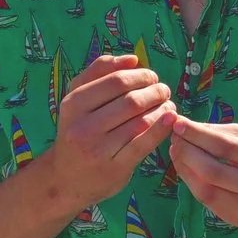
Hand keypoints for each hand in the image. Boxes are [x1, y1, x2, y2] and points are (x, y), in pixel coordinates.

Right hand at [39, 54, 174, 210]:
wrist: (65, 178)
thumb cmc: (76, 131)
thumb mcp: (77, 99)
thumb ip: (99, 72)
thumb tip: (133, 59)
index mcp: (73, 104)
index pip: (116, 81)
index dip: (140, 76)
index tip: (152, 77)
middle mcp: (82, 126)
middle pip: (131, 101)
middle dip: (155, 92)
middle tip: (164, 90)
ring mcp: (98, 149)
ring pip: (140, 121)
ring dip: (162, 109)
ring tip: (168, 105)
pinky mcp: (114, 167)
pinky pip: (144, 143)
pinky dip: (162, 128)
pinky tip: (171, 119)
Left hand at [168, 116, 237, 229]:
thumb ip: (222, 133)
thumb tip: (185, 127)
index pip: (226, 147)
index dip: (198, 135)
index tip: (178, 124)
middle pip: (213, 171)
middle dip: (187, 153)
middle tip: (173, 139)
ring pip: (207, 190)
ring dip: (185, 169)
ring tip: (176, 152)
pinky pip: (208, 202)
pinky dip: (192, 184)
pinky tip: (187, 170)